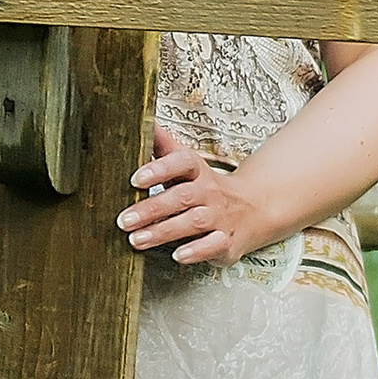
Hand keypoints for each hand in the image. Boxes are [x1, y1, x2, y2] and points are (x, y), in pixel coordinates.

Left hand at [118, 139, 271, 266]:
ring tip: (136, 239)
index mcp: (198, 172)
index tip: (134, 179)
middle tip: (124, 220)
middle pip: (181, 196)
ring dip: (163, 231)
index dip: (160, 169)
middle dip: (151, 208)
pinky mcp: (226, 241)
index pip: (182, 163)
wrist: (253, 208)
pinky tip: (177, 255)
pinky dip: (196, 251)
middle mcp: (209, 192)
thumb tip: (142, 122)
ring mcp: (219, 217)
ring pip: (193, 222)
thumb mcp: (189, 165)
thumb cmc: (207, 187)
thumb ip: (164, 146)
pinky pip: (213, 245)